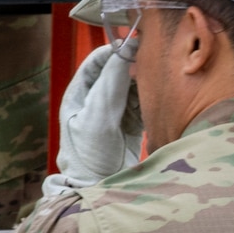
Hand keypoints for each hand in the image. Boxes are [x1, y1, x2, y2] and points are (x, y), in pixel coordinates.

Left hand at [43, 44, 142, 194]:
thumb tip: (127, 47)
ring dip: (144, 84)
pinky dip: (150, 100)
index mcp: (78, 94)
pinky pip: (143, 102)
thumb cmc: (91, 154)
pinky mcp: (129, 124)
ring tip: (154, 86)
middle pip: (117, 71)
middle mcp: (95, 100)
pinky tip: (155, 103)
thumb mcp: (99, 113)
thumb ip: (113, 79)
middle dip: (134, 67)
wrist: (102, 188)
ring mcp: (113, 112)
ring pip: (133, 85)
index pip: (96, 61)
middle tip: (150, 65)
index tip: (135, 44)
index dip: (114, 50)